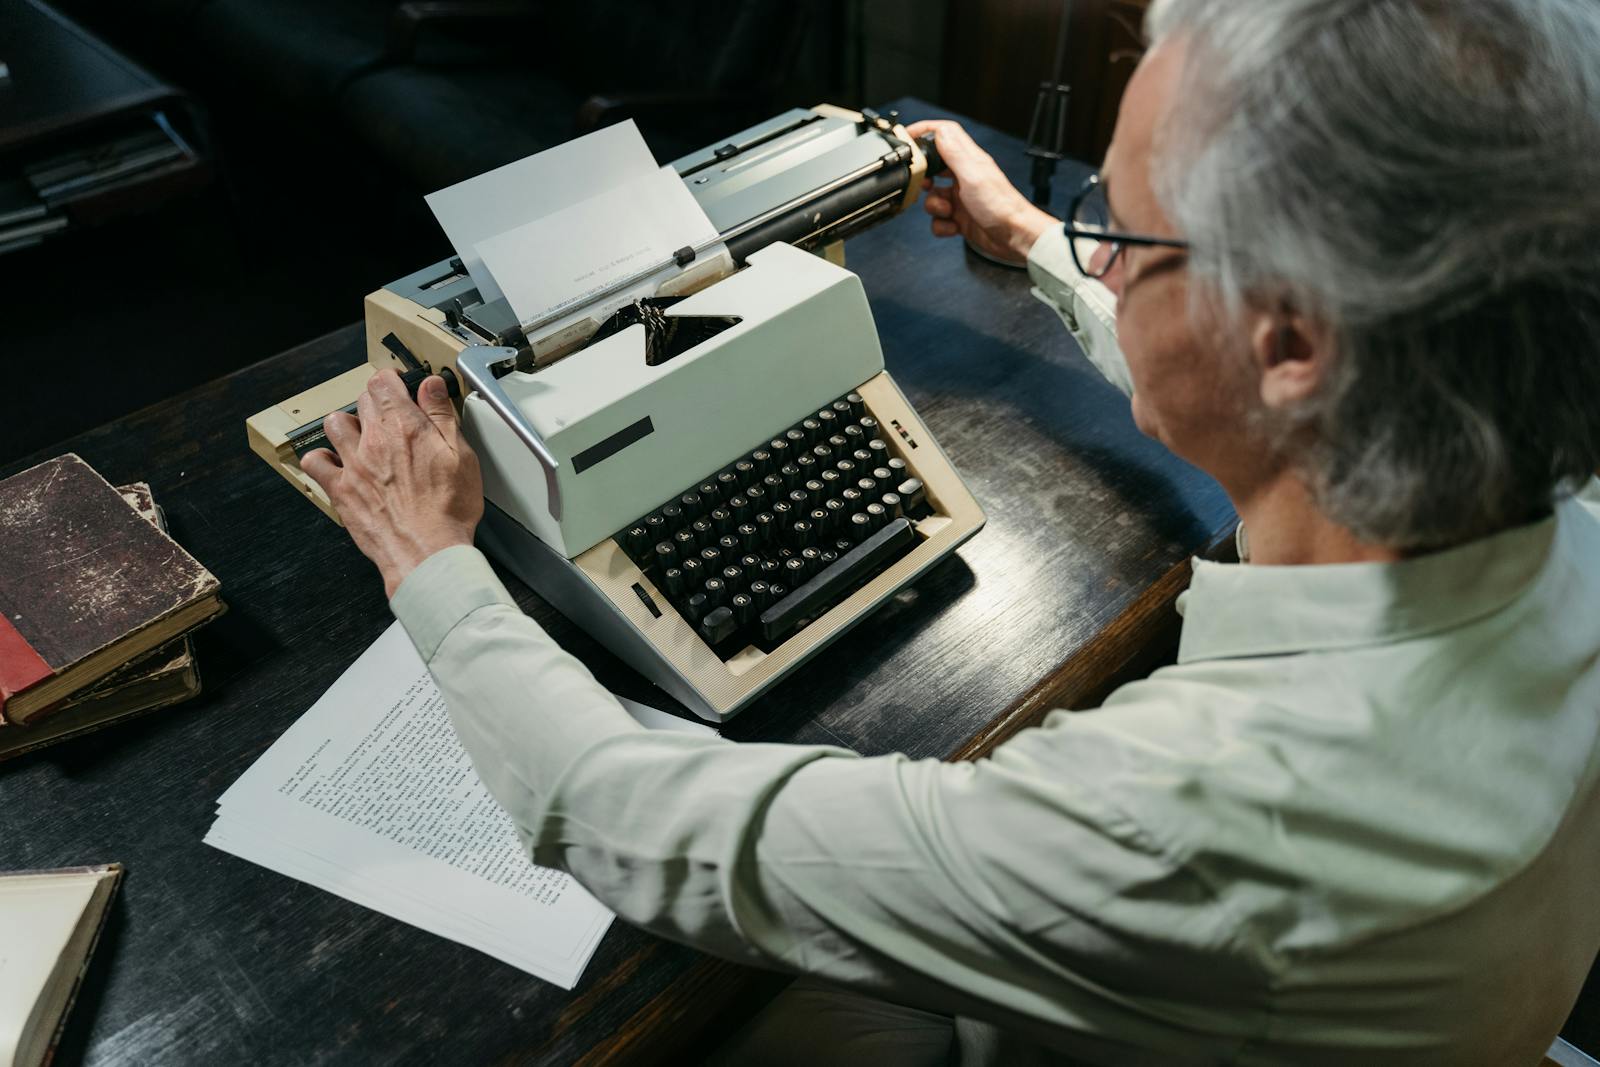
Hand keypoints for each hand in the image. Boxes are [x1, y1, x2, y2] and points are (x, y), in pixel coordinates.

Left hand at [301, 369, 483, 597]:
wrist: (426, 552)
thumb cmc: (448, 511)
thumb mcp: (461, 456)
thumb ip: (443, 416)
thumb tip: (432, 387)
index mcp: (405, 427)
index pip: (384, 383)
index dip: (391, 380)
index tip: (398, 386)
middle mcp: (374, 441)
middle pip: (362, 401)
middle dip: (376, 402)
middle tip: (391, 415)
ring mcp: (353, 465)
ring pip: (335, 424)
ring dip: (347, 424)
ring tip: (362, 435)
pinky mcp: (340, 490)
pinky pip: (315, 462)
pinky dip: (321, 458)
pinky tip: (335, 463)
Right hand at [906, 119, 1058, 265]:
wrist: (1013, 236)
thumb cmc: (1001, 206)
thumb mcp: (973, 175)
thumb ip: (954, 153)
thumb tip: (939, 131)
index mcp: (969, 160)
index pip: (944, 134)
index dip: (925, 130)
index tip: (908, 136)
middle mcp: (964, 176)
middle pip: (933, 166)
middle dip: (923, 178)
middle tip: (923, 185)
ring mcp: (961, 197)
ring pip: (932, 196)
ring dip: (933, 206)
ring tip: (947, 211)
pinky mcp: (960, 217)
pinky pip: (939, 219)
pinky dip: (941, 225)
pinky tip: (954, 226)